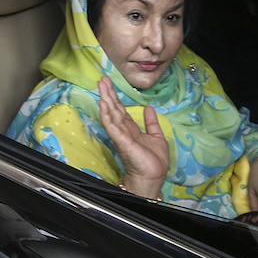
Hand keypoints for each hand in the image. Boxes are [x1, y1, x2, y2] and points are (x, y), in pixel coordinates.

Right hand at [97, 77, 167, 198]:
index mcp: (131, 129)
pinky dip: (107, 115)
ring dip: (106, 99)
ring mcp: (121, 136)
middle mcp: (123, 131)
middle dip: (108, 93)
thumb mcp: (156, 137)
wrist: (153, 178)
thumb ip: (151, 122)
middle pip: (114, 109)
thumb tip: (149, 108)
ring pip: (111, 114)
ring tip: (101, 86)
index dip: (115, 97)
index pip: (121, 110)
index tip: (109, 83)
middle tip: (102, 79)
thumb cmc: (154, 162)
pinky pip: (112, 126)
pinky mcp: (122, 142)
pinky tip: (104, 104)